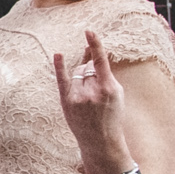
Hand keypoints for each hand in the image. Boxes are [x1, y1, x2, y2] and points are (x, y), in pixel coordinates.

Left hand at [52, 29, 132, 173]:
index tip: (89, 32)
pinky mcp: (67, 103)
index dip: (95, 45)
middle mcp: (92, 92)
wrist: (100, 141)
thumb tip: (91, 56)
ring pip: (78, 74)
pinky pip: (62, 80)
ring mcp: (78, 98)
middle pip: (87, 68)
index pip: (100, 62)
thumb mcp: (117, 94)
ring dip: (82, 77)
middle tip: (95, 86)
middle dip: (91, 70)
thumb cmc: (111, 116)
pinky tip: (57, 54)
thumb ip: (105, 75)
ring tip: (89, 94)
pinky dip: (59, 67)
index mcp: (109, 89)